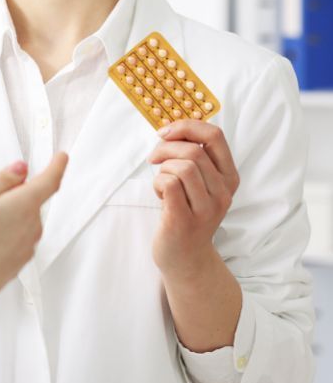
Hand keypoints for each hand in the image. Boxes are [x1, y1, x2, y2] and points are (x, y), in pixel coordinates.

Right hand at [0, 152, 68, 313]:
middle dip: (3, 189)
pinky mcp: (17, 261)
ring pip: (19, 216)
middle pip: (26, 197)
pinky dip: (0, 227)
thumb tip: (21, 170)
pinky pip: (14, 235)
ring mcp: (26, 246)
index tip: (61, 157)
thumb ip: (2, 179)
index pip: (50, 181)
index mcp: (24, 205)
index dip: (56, 166)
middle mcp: (32, 227)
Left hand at [148, 121, 239, 276]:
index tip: (165, 132)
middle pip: (193, 151)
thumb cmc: (185, 211)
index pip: (215, 136)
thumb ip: (193, 157)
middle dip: (165, 148)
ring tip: (162, 182)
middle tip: (155, 159)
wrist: (185, 256)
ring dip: (162, 168)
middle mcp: (223, 192)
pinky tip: (160, 195)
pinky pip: (168, 184)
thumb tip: (172, 127)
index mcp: (228, 177)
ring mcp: (206, 208)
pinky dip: (157, 183)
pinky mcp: (185, 219)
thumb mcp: (198, 183)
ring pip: (181, 166)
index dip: (187, 126)